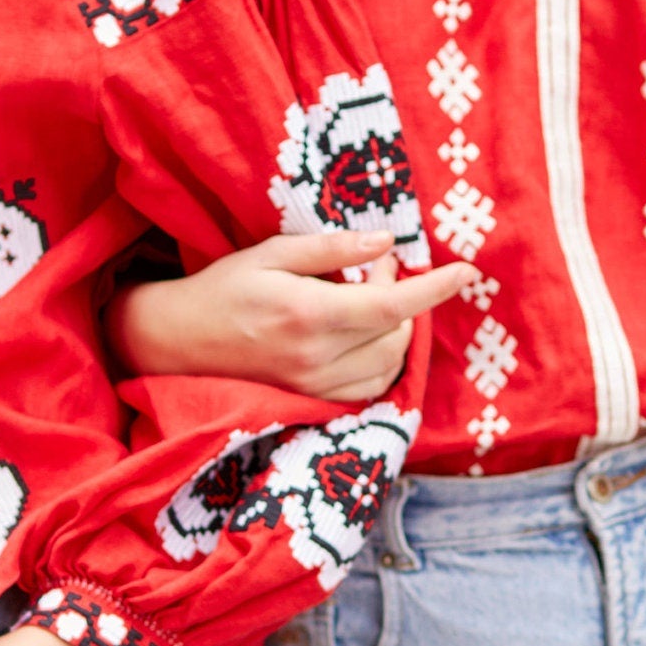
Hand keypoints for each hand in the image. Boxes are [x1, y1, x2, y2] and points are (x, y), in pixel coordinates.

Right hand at [112, 232, 476, 403]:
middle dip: (402, 296)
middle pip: (396, 333)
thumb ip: (331, 249)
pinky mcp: (313, 403)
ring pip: (389, 363)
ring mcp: (315, 387)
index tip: (467, 271)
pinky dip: (381, 360)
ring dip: (394, 329)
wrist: (178, 342)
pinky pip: (371, 388)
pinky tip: (363, 335)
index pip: (392, 305)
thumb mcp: (271, 253)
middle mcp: (317, 358)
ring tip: (366, 299)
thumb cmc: (224, 288)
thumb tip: (387, 242)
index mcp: (308, 314)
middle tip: (375, 268)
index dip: (436, 289)